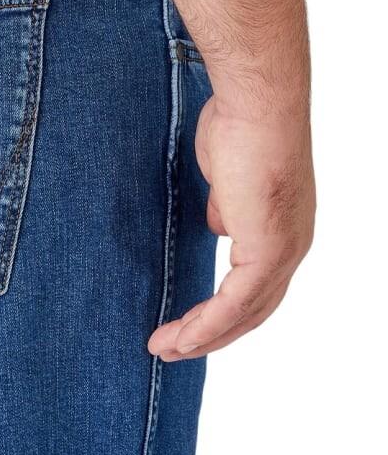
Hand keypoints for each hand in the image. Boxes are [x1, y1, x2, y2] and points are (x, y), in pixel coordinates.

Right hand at [148, 94, 314, 359]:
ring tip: (165, 348)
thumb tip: (218, 225)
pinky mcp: (267, 250)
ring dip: (202, 337)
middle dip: (210, 335)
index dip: (222, 312)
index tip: (186, 324)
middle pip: (252, 312)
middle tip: (171, 348)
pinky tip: (182, 337)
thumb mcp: (227, 176)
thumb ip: (224, 207)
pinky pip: (235, 303)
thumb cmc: (240, 126)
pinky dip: (207, 325)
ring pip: (244, 315)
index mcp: (283, 230)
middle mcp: (291, 247)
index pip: (256, 287)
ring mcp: (282, 251)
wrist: (256, 106)